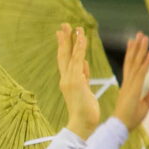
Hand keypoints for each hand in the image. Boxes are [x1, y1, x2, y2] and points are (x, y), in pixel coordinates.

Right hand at [55, 24, 100, 138]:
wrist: (82, 123)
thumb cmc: (85, 111)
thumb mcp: (85, 90)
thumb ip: (83, 76)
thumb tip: (84, 65)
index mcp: (68, 81)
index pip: (66, 60)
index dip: (65, 47)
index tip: (63, 34)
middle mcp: (66, 78)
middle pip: (63, 55)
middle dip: (63, 40)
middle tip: (63, 25)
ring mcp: (69, 80)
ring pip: (70, 56)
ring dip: (72, 40)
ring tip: (74, 27)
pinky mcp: (75, 81)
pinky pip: (78, 61)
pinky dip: (79, 49)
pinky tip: (81, 38)